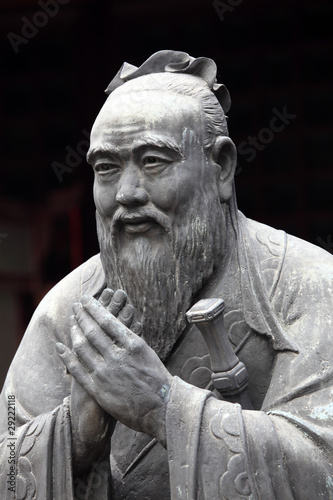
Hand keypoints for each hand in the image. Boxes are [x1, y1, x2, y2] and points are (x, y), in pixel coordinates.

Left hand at [56, 289, 172, 445]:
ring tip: (71, 321)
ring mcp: (106, 373)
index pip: (108, 320)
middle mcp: (118, 356)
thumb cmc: (157, 379)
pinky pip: (77, 370)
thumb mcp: (147, 353)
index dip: (94, 308)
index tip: (86, 300)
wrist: (162, 408)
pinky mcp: (98, 389)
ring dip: (74, 332)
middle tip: (75, 306)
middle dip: (82, 315)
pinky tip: (60, 347)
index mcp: (133, 344)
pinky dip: (67, 357)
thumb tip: (117, 326)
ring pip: (82, 347)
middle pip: (92, 330)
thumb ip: (130, 340)